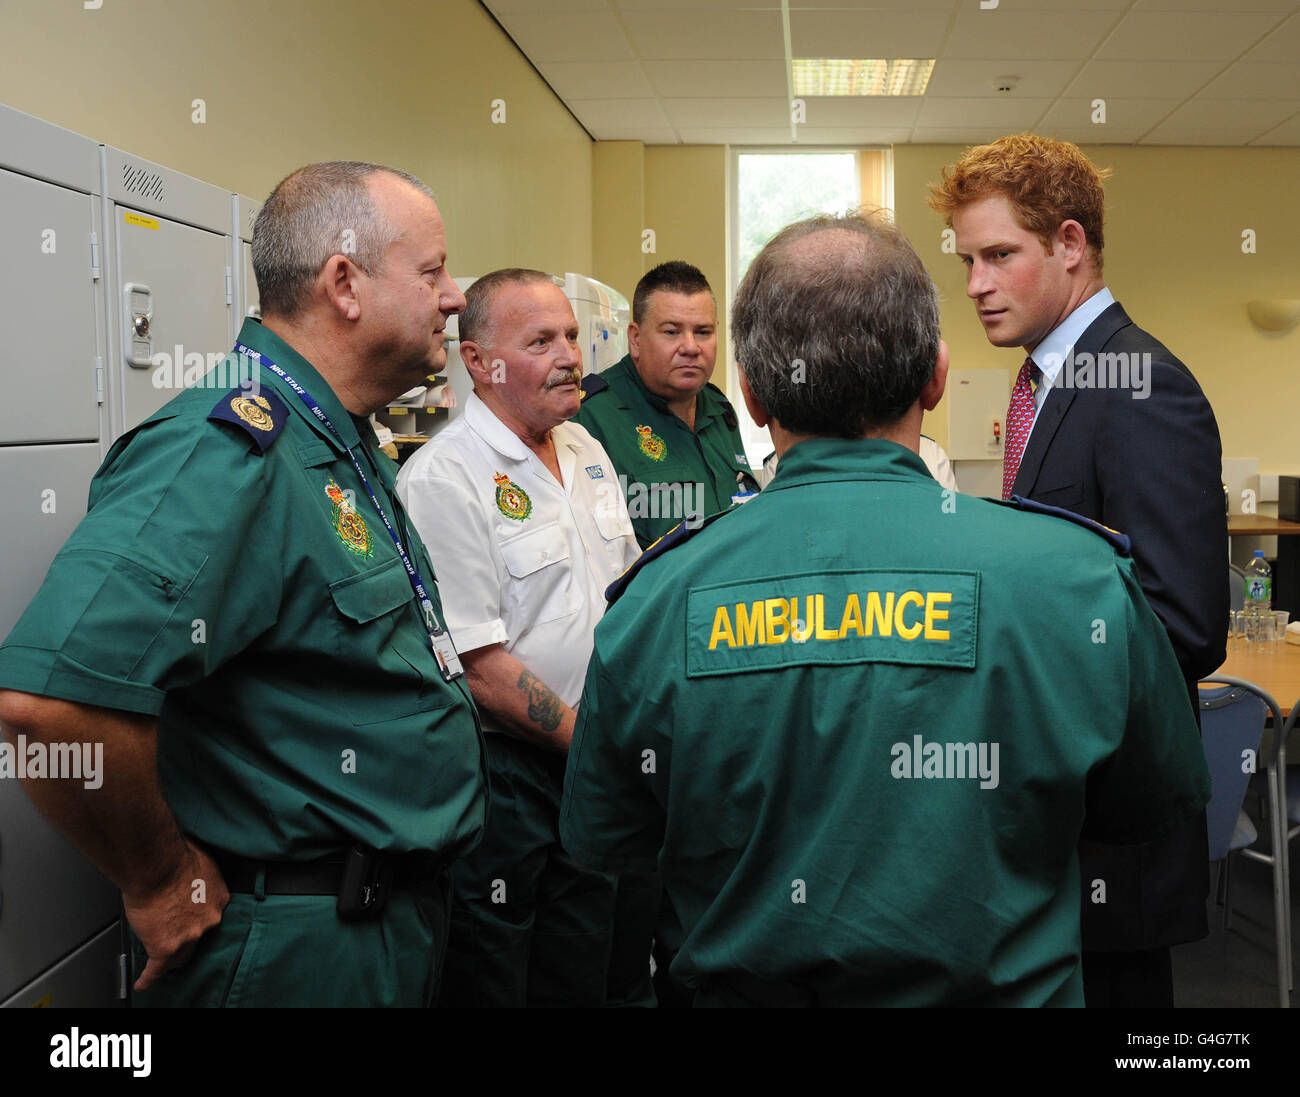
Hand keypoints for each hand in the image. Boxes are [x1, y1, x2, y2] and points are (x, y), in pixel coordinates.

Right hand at [124, 842, 229, 991]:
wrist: (156, 866)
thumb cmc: (173, 858)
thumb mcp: (202, 862)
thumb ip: (200, 876)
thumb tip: (193, 875)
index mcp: (218, 899)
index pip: (209, 917)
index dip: (197, 921)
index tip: (189, 922)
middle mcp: (209, 920)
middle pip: (197, 939)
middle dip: (186, 942)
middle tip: (173, 942)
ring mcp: (189, 935)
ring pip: (179, 956)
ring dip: (170, 960)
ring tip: (161, 965)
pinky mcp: (166, 947)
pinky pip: (157, 968)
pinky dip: (150, 977)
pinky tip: (144, 982)